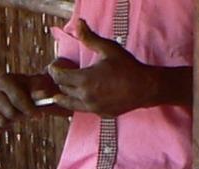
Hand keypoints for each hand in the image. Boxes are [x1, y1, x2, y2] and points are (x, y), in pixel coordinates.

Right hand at [0, 71, 57, 130]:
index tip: (39, 116)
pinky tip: (8, 118)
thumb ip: (41, 90)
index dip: (30, 109)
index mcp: (4, 79)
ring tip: (17, 114)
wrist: (15, 90)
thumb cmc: (29, 89)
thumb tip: (45, 95)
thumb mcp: (37, 87)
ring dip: (13, 122)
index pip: (17, 98)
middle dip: (22, 116)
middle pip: (10, 113)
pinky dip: (5, 127)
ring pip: (3, 122)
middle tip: (27, 115)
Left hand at [48, 19, 175, 115]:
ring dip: (64, 97)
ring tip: (60, 93)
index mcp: (85, 80)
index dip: (54, 71)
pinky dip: (79, 103)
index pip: (59, 77)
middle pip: (63, 91)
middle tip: (59, 75)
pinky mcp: (100, 114)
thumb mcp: (108, 49)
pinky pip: (84, 109)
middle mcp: (86, 96)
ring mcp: (92, 108)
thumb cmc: (127, 67)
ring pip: (70, 104)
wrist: (144, 88)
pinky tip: (81, 97)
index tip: (54, 66)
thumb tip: (78, 24)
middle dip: (59, 82)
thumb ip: (90, 38)